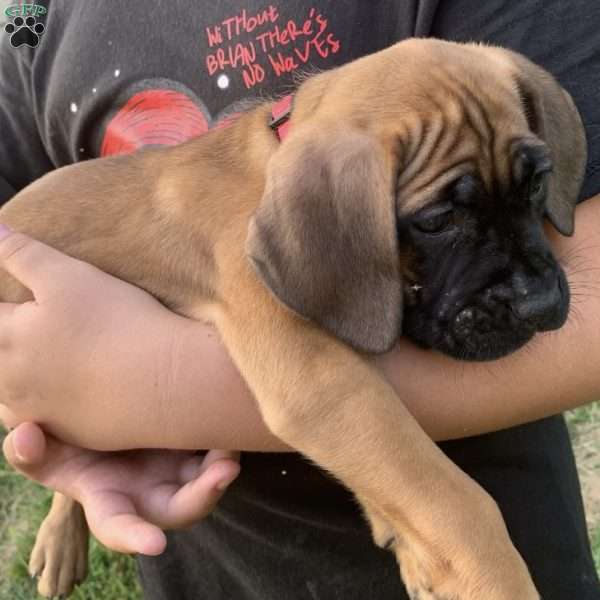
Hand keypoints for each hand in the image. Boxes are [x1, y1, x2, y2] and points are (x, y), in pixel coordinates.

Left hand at [0, 227, 195, 449]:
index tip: (12, 306)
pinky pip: (40, 422)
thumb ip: (22, 254)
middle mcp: (13, 382)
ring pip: (6, 397)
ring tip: (33, 360)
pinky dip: (39, 405)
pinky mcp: (71, 433)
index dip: (1, 307)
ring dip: (12, 377)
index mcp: (7, 338)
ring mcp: (41, 413)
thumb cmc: (117, 322)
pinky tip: (63, 389)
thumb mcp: (67, 276)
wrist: (166, 380)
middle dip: (4, 339)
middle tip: (18, 326)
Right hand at [2, 422, 239, 554]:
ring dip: (222, 466)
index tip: (155, 545)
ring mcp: (173, 474)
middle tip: (225, 469)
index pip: (117, 525)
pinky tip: (230, 418)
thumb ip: (29, 452)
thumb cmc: (69, 445)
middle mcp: (148, 494)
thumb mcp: (45, 452)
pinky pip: (216, 452)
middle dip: (204, 496)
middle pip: (181, 509)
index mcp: (109, 500)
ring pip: (206, 482)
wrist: (102, 426)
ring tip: (231, 441)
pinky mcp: (192, 451)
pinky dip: (225, 440)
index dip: (134, 536)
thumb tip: (24, 436)